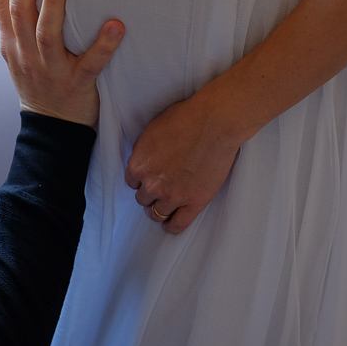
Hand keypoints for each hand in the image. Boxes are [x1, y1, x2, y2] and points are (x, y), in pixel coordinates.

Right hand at [0, 0, 123, 126]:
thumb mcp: (18, 50)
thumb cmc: (39, 80)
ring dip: (53, 2)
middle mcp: (27, 53)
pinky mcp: (77, 85)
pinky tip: (116, 25)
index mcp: (11, 43)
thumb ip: (19, 19)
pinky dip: (103, 45)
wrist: (50, 129)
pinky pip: (91, 64)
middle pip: (20, 11)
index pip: (1, 2)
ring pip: (47, 33)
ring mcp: (51, 69)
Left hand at [125, 92, 242, 232]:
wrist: (214, 123)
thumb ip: (146, 151)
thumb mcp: (153, 131)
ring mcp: (173, 195)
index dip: (141, 180)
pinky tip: (171, 224)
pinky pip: (177, 224)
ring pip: (157, 214)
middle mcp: (152, 183)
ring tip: (166, 206)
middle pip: (143, 199)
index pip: (132, 182)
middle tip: (160, 189)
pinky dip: (171, 227)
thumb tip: (147, 160)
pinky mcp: (194, 202)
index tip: (149, 179)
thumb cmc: (186, 119)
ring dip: (159, 210)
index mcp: (139, 164)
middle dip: (150, 194)